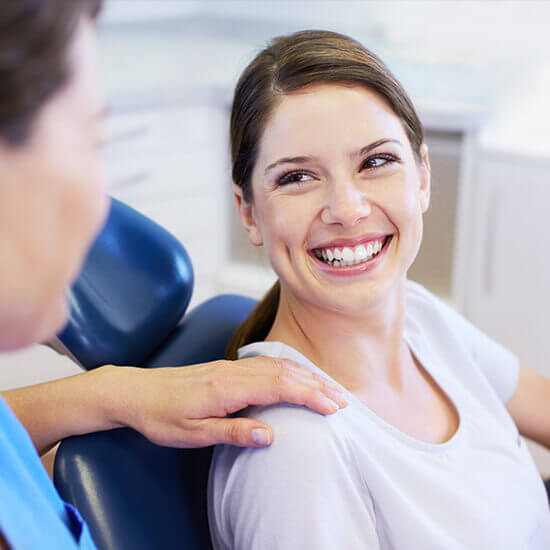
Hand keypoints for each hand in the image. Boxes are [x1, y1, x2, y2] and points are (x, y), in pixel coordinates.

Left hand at [112, 357, 347, 447]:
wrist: (137, 391)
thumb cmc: (162, 416)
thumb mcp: (193, 433)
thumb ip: (232, 432)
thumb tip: (270, 435)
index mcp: (227, 388)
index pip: (279, 387)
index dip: (309, 395)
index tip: (333, 407)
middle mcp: (233, 371)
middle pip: (285, 372)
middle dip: (316, 384)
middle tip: (343, 400)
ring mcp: (231, 366)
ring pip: (277, 364)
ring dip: (306, 375)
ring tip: (329, 388)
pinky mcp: (227, 367)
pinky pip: (266, 363)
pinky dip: (289, 369)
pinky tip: (297, 375)